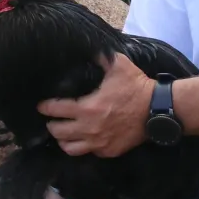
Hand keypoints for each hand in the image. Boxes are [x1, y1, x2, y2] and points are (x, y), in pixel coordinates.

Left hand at [38, 53, 155, 157]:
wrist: (157, 110)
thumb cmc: (136, 87)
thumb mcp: (118, 65)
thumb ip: (101, 56)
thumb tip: (90, 47)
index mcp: (87, 108)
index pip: (56, 110)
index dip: (45, 107)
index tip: (41, 105)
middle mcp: (89, 129)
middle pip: (58, 132)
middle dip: (52, 125)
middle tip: (52, 119)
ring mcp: (99, 143)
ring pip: (70, 148)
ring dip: (64, 140)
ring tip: (64, 134)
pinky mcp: (109, 151)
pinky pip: (89, 152)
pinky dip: (84, 146)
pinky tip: (85, 139)